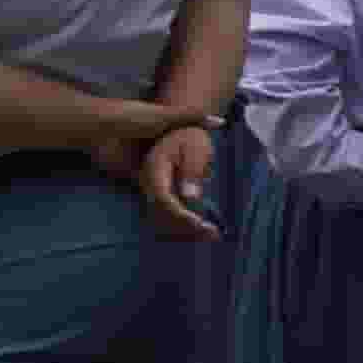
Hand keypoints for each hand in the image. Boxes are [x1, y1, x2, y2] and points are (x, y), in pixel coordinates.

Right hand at [116, 116, 217, 238]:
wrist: (181, 128)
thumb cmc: (191, 136)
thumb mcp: (197, 148)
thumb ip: (194, 171)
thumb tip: (190, 197)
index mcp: (155, 169)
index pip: (164, 200)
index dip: (182, 215)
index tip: (202, 224)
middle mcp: (148, 182)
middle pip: (162, 214)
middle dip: (187, 229)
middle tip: (214, 234)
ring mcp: (151, 189)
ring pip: (163, 218)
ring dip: (186, 230)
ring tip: (213, 234)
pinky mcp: (159, 194)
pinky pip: (167, 214)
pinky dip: (184, 224)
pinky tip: (203, 228)